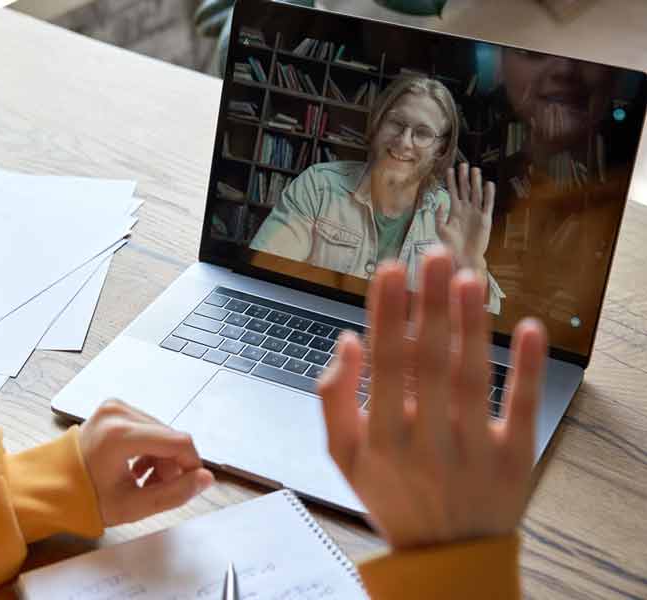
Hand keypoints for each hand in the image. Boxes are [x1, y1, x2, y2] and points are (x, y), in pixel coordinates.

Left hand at [79, 399, 213, 526]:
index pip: (179, 441)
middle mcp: (117, 413)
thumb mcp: (134, 506)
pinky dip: (150, 447)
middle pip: (170, 436)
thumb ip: (175, 493)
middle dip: (172, 464)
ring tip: (143, 479)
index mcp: (119, 435)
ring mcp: (114, 407)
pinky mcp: (114, 408)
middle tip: (155, 487)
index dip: (192, 464)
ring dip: (161, 457)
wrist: (53, 486)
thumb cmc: (87, 498)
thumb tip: (205, 479)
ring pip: (161, 432)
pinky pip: (147, 426)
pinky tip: (137, 466)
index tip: (190, 483)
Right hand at [319, 248, 546, 549]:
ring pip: (472, 378)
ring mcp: (473, 451)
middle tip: (434, 255)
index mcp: (381, 439)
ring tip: (467, 279)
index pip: (385, 365)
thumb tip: (346, 340)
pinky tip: (529, 327)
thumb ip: (334, 399)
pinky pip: (523, 408)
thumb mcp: (343, 455)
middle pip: (429, 363)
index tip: (390, 270)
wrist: (445, 555)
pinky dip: (527, 368)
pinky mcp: (514, 459)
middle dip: (430, 306)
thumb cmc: (390, 492)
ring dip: (470, 326)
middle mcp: (426, 442)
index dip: (387, 315)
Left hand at [437, 163, 495, 272]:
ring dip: (475, 182)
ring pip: (476, 194)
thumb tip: (440, 202)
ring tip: (475, 170)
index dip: (451, 181)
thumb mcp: (441, 230)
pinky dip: (488, 194)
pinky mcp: (485, 219)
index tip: (449, 170)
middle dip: (464, 177)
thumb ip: (440, 215)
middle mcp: (465, 210)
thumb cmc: (450, 246)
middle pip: (465, 189)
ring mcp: (475, 213)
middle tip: (463, 164)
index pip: (452, 192)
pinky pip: (487, 204)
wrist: (463, 257)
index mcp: (454, 211)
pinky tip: (488, 184)